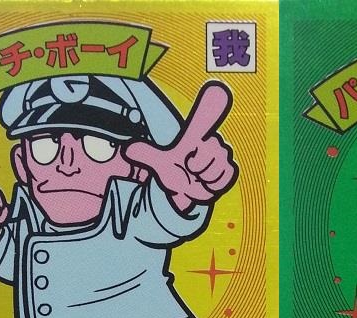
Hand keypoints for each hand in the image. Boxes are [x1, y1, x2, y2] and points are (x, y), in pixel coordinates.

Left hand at [123, 81, 236, 210]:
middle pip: (213, 152)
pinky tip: (204, 183)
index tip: (218, 87)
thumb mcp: (159, 164)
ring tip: (194, 177)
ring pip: (218, 167)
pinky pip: (225, 176)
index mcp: (195, 136)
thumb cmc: (173, 173)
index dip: (214, 102)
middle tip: (188, 168)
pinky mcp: (229, 170)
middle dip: (198, 165)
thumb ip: (146, 154)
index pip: (205, 119)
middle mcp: (211, 143)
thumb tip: (127, 149)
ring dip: (203, 177)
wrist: (184, 192)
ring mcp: (222, 156)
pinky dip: (212, 185)